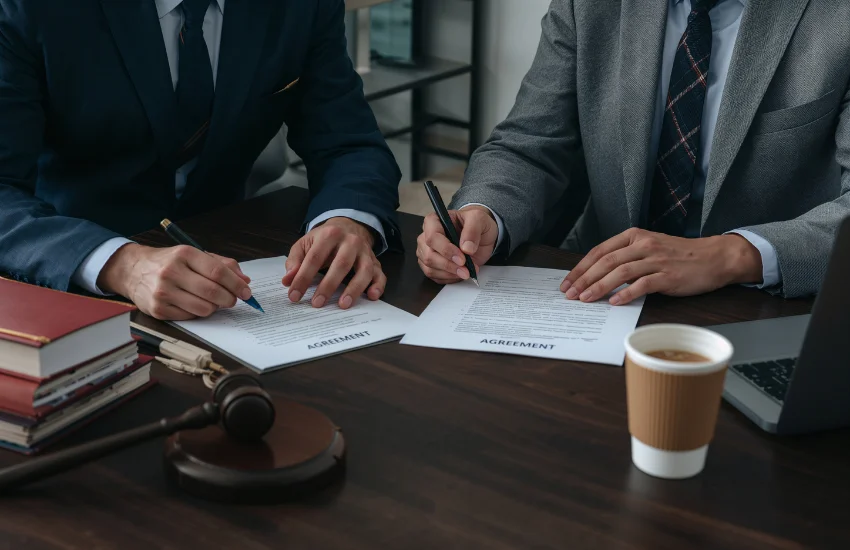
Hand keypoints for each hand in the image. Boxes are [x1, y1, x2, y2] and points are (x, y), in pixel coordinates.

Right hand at [98, 244, 252, 320]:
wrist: (133, 270)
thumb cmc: (169, 262)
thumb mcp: (194, 255)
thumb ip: (222, 265)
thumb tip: (244, 280)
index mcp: (184, 254)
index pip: (217, 272)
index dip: (236, 284)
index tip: (246, 292)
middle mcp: (171, 272)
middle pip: (212, 292)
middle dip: (229, 299)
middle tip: (233, 300)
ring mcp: (163, 292)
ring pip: (204, 308)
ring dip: (214, 307)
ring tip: (212, 301)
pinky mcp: (158, 310)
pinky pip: (190, 317)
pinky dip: (198, 313)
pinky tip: (194, 304)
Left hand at [282, 217, 384, 308]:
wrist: (348, 225)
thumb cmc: (324, 239)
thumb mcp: (305, 244)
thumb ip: (295, 261)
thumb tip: (288, 280)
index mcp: (330, 234)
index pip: (315, 258)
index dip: (303, 277)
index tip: (294, 295)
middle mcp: (351, 241)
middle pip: (341, 264)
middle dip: (328, 285)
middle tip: (317, 303)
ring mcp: (365, 252)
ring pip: (364, 270)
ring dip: (354, 289)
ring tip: (343, 305)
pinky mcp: (375, 262)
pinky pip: (380, 274)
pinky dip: (378, 286)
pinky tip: (372, 296)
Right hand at [417, 206, 497, 283]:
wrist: (481, 235)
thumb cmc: (476, 224)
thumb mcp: (479, 219)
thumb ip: (472, 231)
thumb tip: (466, 248)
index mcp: (434, 221)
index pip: (432, 237)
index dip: (446, 249)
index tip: (462, 258)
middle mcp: (426, 237)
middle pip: (429, 256)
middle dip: (449, 265)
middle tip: (466, 269)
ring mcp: (427, 253)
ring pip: (430, 268)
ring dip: (450, 274)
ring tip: (467, 272)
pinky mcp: (432, 266)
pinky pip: (435, 277)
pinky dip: (449, 278)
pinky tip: (460, 274)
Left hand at [560, 229, 762, 304]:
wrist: (714, 257)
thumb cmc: (678, 255)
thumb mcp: (649, 248)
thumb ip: (625, 257)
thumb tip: (597, 276)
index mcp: (634, 236)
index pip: (600, 251)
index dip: (581, 268)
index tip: (568, 282)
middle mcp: (643, 245)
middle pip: (606, 261)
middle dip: (584, 279)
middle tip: (570, 294)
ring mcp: (656, 259)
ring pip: (620, 272)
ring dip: (599, 287)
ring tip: (585, 300)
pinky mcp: (668, 276)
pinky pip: (642, 284)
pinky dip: (626, 294)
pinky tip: (614, 303)